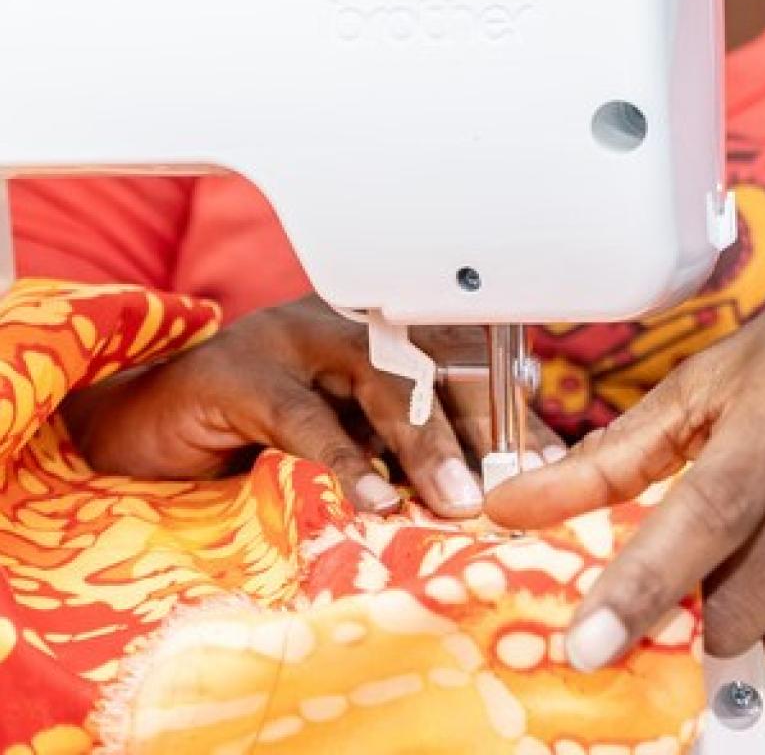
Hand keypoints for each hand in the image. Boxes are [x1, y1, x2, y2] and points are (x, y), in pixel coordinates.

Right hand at [62, 294, 564, 516]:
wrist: (153, 420)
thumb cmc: (263, 428)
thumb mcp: (352, 430)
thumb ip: (409, 441)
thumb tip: (488, 483)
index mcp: (385, 330)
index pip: (465, 361)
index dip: (511, 409)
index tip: (554, 461)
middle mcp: (348, 322)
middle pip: (434, 365)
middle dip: (482, 428)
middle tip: (517, 486)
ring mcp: (293, 339)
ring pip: (378, 384)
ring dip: (425, 446)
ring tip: (458, 500)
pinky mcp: (239, 374)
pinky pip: (303, 417)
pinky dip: (343, 461)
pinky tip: (374, 500)